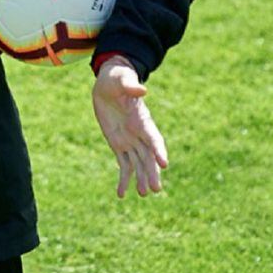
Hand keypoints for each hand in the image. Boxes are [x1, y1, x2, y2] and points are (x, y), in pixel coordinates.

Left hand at [92, 55, 167, 197]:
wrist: (108, 84)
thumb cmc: (118, 79)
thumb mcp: (122, 80)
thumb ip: (131, 86)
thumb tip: (143, 89)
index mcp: (142, 120)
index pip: (153, 138)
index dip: (158, 150)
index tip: (164, 163)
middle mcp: (139, 134)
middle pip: (148, 157)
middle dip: (152, 172)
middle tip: (156, 189)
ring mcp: (129, 141)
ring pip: (138, 164)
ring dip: (141, 179)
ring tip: (144, 194)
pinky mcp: (118, 144)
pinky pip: (123, 164)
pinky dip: (124, 179)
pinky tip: (122, 194)